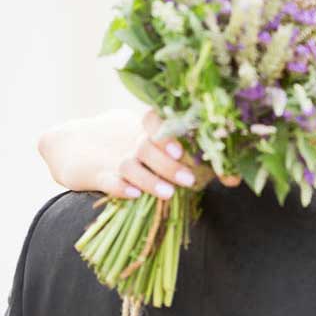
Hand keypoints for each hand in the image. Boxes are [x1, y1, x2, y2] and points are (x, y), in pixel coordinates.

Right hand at [113, 110, 242, 201]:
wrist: (80, 147)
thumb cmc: (136, 150)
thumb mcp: (159, 148)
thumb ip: (194, 161)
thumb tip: (235, 177)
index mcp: (148, 130)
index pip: (155, 120)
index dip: (169, 132)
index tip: (183, 148)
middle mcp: (132, 142)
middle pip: (147, 146)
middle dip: (168, 164)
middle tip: (189, 179)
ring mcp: (115, 158)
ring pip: (130, 165)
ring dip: (149, 179)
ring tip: (168, 193)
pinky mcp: (100, 175)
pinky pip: (109, 180)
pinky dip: (121, 187)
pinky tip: (134, 194)